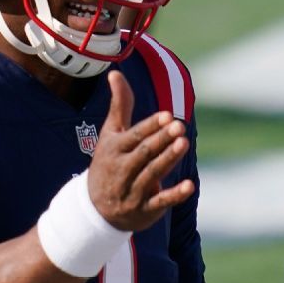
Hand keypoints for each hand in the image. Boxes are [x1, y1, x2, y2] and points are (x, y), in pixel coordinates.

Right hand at [87, 71, 194, 230]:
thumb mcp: (111, 134)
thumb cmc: (108, 162)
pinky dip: (174, 194)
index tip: (167, 115)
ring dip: (168, 159)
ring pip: (152, 174)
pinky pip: (160, 201)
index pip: (134, 136)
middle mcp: (122, 170)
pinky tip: (189, 185)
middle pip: (144, 153)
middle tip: (179, 126)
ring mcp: (132, 191)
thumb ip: (119, 105)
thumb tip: (115, 72)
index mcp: (114, 149)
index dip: (151, 126)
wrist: (94, 209)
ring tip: (184, 144)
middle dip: (161, 140)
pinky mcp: (144, 210)